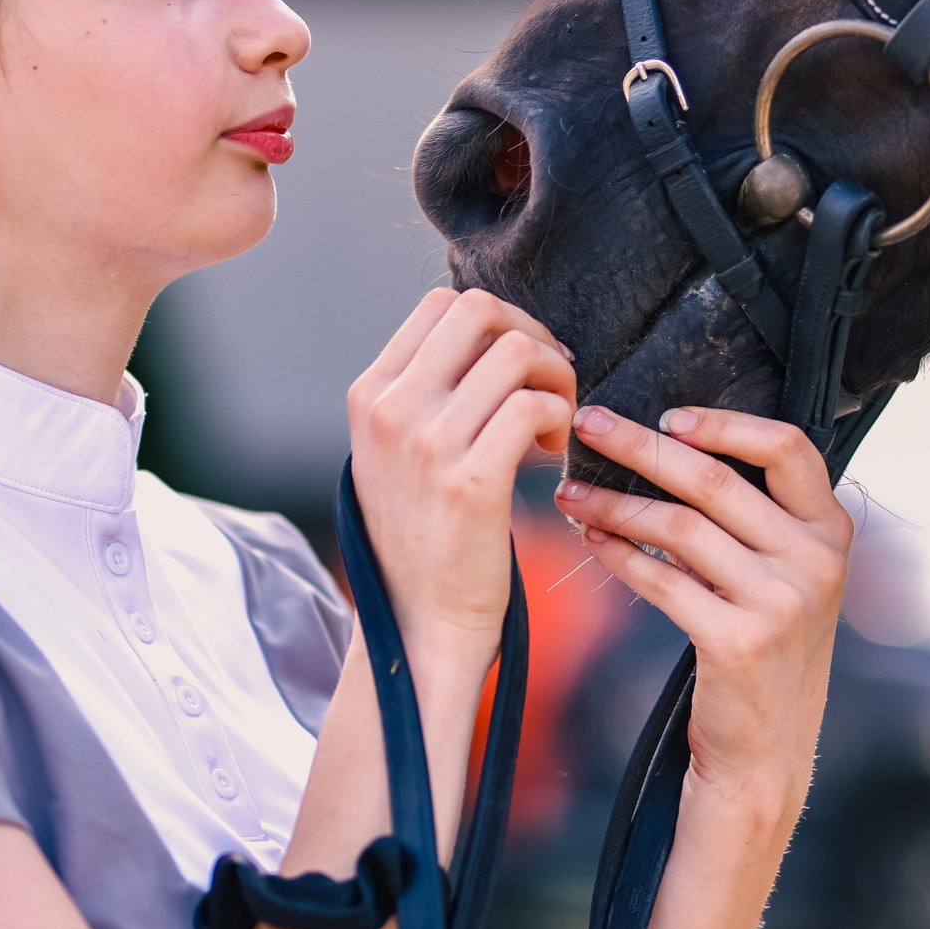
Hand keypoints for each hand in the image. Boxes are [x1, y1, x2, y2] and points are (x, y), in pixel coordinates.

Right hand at [345, 288, 574, 721]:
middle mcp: (391, 411)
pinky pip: (533, 407)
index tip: (523, 369)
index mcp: (370, 395)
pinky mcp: (470, 483)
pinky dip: (559, 419)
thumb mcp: (397, 452)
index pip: (443, 305)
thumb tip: (491, 335)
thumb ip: (425, 392)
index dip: (501, 323)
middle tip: (550, 388)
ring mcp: (426, 445)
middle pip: (481, 311)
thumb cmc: (425, 535)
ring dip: (555, 380)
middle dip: (533, 337)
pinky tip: (552, 457)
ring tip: (554, 427)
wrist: (423, 623)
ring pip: (516, 353)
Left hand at [554, 407, 850, 815]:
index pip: (788, 447)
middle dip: (642, 446)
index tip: (667, 416)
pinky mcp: (739, 642)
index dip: (724, 423)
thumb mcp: (787, 580)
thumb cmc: (762, 657)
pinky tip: (590, 539)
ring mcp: (782, 603)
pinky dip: (618, 553)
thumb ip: (761, 521)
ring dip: (615, 502)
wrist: (764, 756)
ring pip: (680, 525)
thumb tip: (682, 449)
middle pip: (716, 479)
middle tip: (590, 423)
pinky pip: (662, 580)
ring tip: (571, 492)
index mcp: (831, 533)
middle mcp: (816, 562)